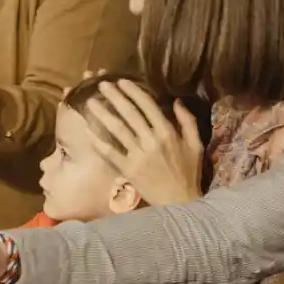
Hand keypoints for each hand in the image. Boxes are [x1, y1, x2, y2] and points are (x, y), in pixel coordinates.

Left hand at [79, 79, 205, 206]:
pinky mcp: (128, 170)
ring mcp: (138, 156)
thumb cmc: (189, 173)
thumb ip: (188, 121)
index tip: (121, 80)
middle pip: (129, 114)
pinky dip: (98, 142)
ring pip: (117, 130)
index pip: (148, 106)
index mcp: (168, 133)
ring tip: (90, 102)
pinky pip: (111, 153)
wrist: (180, 202)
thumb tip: (177, 100)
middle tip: (101, 84)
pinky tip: (87, 131)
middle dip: (114, 97)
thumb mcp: (195, 145)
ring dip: (103, 114)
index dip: (133, 91)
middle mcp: (151, 141)